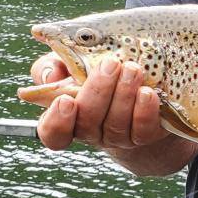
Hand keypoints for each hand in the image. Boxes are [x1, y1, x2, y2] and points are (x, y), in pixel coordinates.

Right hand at [33, 56, 167, 152]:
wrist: (137, 83)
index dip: (56, 121)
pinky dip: (144, 111)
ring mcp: (117, 136)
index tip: (65, 100)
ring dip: (124, 94)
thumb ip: (51, 66)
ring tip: (132, 68)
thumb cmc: (93, 70)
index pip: (53, 133)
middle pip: (88, 123)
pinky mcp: (144, 135)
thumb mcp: (70, 61)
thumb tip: (50, 75)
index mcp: (67, 117)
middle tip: (110, 63)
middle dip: (98, 91)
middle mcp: (91, 131)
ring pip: (116, 124)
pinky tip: (148, 92)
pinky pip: (143, 129)